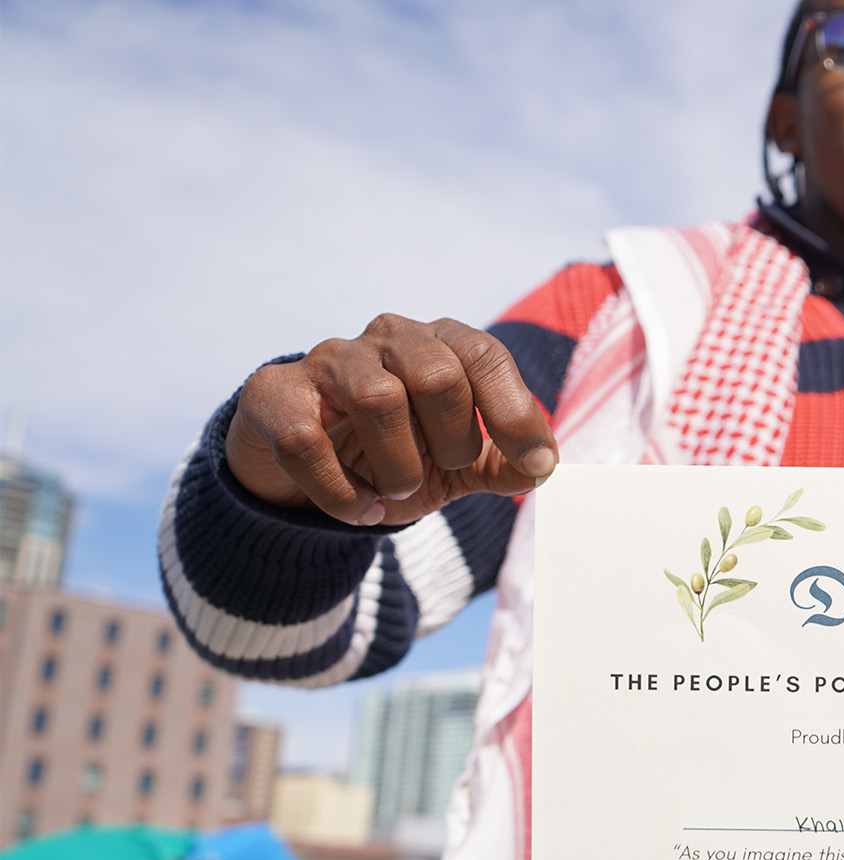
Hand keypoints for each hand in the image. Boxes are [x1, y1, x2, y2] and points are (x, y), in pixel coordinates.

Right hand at [226, 314, 557, 526]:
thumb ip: (502, 464)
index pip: (486, 356)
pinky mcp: (275, 395)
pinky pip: (308, 443)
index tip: (536, 465)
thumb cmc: (393, 453)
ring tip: (399, 490)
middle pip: (436, 372)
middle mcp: (386, 338)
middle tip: (448, 468)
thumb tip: (542, 469)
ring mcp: (328, 361)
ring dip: (399, 464)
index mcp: (439, 343)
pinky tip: (362, 510)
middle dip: (454, 436)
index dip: (517, 413)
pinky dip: (343, 491)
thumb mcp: (456, 464)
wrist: (304, 466)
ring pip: (376, 399)